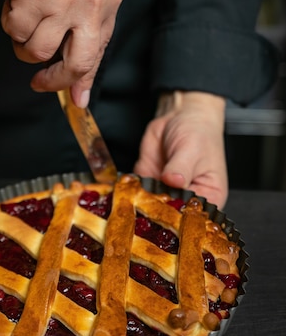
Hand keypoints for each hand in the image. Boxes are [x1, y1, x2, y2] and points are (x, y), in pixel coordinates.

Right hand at [0, 0, 123, 107]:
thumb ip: (87, 25)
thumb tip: (78, 86)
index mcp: (109, 0)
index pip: (99, 54)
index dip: (82, 80)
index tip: (74, 99)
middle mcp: (91, 3)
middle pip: (75, 64)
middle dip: (54, 79)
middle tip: (38, 81)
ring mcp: (63, 0)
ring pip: (35, 50)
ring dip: (23, 38)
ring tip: (23, 9)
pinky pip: (13, 30)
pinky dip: (8, 17)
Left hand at [133, 91, 227, 208]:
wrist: (180, 116)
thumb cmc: (198, 133)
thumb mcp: (192, 149)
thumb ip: (181, 167)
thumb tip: (173, 180)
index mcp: (208, 197)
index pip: (195, 217)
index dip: (180, 219)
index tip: (167, 213)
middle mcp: (186, 200)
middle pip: (171, 216)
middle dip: (157, 212)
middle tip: (147, 205)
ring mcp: (165, 192)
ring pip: (150, 206)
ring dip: (140, 202)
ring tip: (136, 195)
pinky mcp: (147, 182)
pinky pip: (135, 191)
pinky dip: (130, 190)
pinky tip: (127, 187)